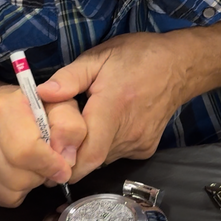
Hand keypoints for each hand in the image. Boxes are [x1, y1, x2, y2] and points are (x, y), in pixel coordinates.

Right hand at [0, 85, 84, 206]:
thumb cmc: (30, 109)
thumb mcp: (59, 105)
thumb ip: (70, 127)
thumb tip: (66, 159)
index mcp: (2, 109)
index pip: (26, 151)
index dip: (50, 165)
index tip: (63, 168)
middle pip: (17, 177)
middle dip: (39, 176)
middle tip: (45, 165)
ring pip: (8, 191)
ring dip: (27, 185)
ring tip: (30, 168)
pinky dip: (14, 192)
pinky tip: (17, 174)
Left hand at [37, 32, 189, 182]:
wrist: (179, 65)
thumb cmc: (136, 57)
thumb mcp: (98, 57)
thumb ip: (69, 77)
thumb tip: (42, 93)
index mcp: (112, 108)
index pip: (87, 154)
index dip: (65, 164)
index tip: (46, 161)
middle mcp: (127, 132)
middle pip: (91, 160)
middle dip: (71, 156)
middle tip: (55, 143)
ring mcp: (139, 143)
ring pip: (103, 159)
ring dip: (88, 150)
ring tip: (81, 129)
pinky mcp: (146, 148)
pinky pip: (116, 155)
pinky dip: (104, 146)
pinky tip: (105, 127)